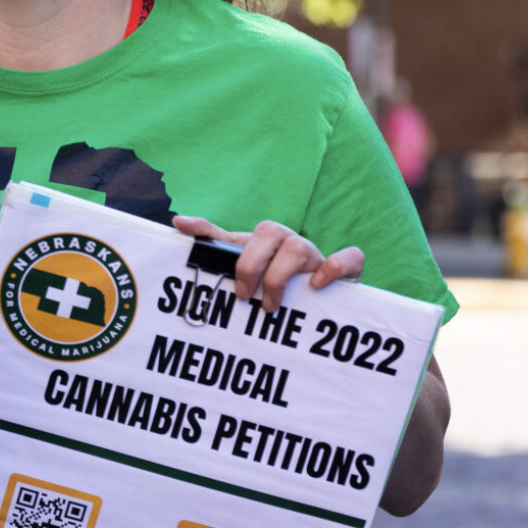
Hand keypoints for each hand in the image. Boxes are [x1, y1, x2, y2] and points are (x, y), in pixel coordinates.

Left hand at [173, 216, 363, 312]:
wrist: (320, 298)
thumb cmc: (274, 280)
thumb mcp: (242, 264)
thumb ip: (213, 243)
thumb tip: (177, 221)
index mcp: (263, 242)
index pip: (241, 233)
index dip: (214, 235)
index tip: (198, 252)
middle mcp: (289, 242)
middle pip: (270, 232)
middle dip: (251, 266)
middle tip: (243, 297)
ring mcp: (316, 254)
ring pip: (300, 247)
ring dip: (280, 278)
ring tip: (270, 307)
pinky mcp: (345, 269)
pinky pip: (349, 258)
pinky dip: (334, 269)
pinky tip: (316, 286)